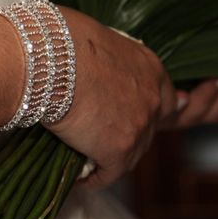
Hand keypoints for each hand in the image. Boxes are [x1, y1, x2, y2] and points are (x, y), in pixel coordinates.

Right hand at [45, 7, 176, 187]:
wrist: (52, 58)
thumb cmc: (63, 40)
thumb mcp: (97, 40)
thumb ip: (107, 59)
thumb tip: (89, 64)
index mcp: (150, 67)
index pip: (165, 98)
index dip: (148, 110)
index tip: (137, 117)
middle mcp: (153, 98)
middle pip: (150, 128)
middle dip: (130, 135)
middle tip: (107, 140)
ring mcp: (138, 126)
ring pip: (132, 154)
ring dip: (112, 158)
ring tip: (91, 160)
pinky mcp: (118, 150)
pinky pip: (109, 173)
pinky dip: (95, 178)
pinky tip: (82, 179)